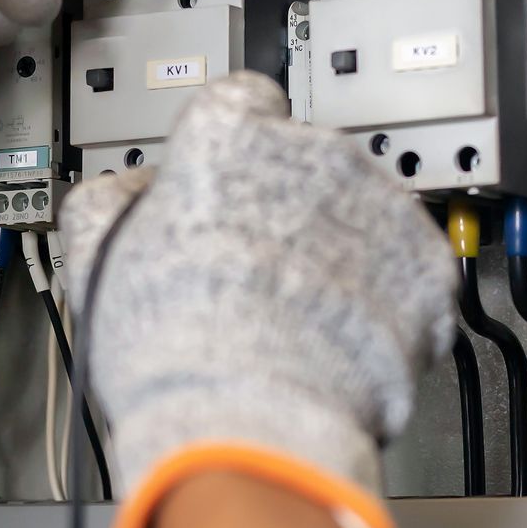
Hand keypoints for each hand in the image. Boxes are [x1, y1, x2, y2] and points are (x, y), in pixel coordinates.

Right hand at [56, 72, 455, 527]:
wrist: (254, 423)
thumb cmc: (175, 351)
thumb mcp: (99, 259)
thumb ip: (113, 201)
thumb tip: (133, 190)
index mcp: (228, 134)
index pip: (240, 103)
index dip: (233, 149)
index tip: (231, 181)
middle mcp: (311, 151)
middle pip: (305, 161)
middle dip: (289, 206)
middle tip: (260, 271)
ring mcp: (378, 204)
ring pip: (361, 212)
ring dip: (340, 250)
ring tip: (300, 315)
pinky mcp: (427, 262)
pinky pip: (408, 267)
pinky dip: (387, 299)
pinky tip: (343, 337)